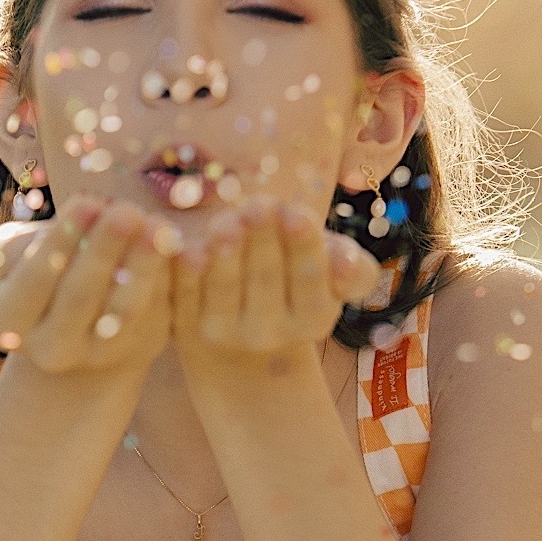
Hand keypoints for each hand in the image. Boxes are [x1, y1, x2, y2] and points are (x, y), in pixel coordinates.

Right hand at [0, 195, 171, 374]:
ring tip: (157, 224)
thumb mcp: (21, 252)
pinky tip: (175, 243)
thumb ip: (35, 237)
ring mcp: (97, 356)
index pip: (33, 280)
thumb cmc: (44, 269)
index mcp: (10, 321)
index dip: (61, 241)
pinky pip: (155, 313)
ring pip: (123, 311)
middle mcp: (51, 349)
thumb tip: (78, 215)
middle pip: (79, 297)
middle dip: (104, 250)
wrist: (76, 322)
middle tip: (126, 210)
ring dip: (143, 265)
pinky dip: (167, 278)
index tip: (86, 201)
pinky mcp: (138, 350)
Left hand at [171, 195, 379, 373]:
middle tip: (259, 206)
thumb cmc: (296, 276)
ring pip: (226, 289)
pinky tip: (188, 249)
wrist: (247, 322)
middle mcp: (274, 333)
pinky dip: (189, 272)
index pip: (310, 277)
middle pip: (266, 280)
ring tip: (227, 222)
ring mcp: (230, 334)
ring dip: (226, 254)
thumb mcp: (330, 270)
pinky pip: (188, 295)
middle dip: (263, 240)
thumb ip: (352, 268)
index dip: (302, 246)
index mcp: (314, 317)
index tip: (296, 214)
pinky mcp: (193, 327)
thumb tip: (345, 264)